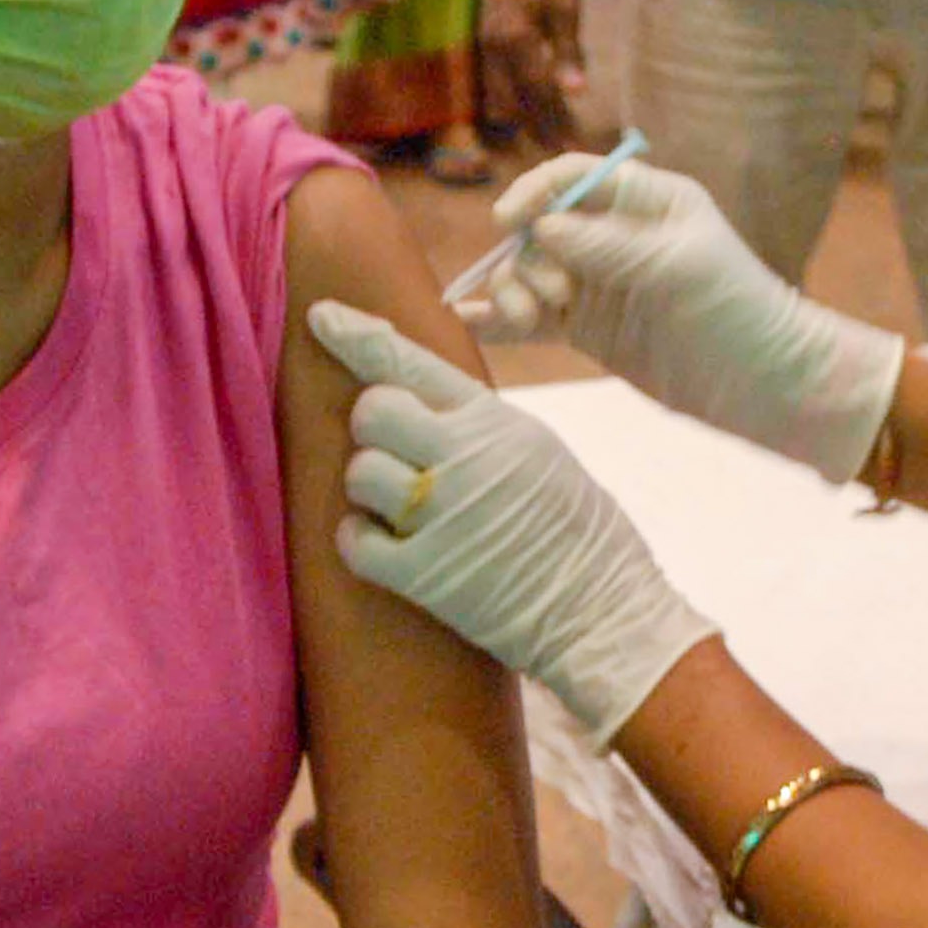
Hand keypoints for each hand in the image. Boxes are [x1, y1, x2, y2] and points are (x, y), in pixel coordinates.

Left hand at [311, 303, 714, 743]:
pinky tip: (388, 547)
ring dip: (369, 491)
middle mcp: (468, 457)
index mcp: (496, 421)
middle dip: (374, 431)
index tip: (320, 316)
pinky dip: (361, 543)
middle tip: (399, 459)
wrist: (606, 612)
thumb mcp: (538, 451)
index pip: (412, 361)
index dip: (358, 336)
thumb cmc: (578, 533)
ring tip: (406, 510)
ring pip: (359, 472)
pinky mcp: (426, 574)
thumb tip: (417, 403)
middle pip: (372, 409)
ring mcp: (445, 514)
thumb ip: (479, 425)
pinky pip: (355, 541)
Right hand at [465, 155, 902, 483]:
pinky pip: (534, 317)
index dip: (535, 193)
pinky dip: (504, 320)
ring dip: (514, 291)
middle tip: (550, 297)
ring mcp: (598, 284)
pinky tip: (472, 325)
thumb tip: (542, 227)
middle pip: (541, 228)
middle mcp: (615, 236)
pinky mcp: (589, 330)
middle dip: (528, 256)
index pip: (573, 178)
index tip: (508, 222)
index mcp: (646, 202)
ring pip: (531, 273)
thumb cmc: (737, 310)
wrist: (765, 385)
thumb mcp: (678, 266)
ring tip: (530, 319)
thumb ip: (609, 244)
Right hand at [480, 0, 583, 150]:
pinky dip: (510, 101)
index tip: (571, 147)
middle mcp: (494, 49)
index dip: (555, 122)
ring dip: (521, 119)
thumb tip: (576, 92)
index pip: (538, 94)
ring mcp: (485, 46)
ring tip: (544, 136)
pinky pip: (493, 83)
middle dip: (537, 130)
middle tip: (559, 151)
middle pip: (514, 104)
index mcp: (515, 40)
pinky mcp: (484, 41)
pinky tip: (525, 108)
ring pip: (499, 97)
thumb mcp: (566, 7)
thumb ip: (568, 52)